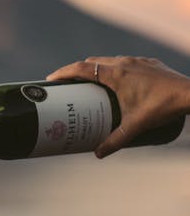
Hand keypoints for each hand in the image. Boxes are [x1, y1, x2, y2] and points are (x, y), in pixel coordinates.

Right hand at [47, 56, 189, 157]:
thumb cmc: (163, 107)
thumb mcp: (136, 127)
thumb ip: (115, 141)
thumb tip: (97, 154)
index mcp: (116, 74)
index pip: (81, 69)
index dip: (63, 73)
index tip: (51, 80)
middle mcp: (124, 62)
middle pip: (92, 63)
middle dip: (76, 72)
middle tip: (67, 86)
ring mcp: (136, 61)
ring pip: (108, 61)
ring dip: (96, 70)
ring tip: (90, 86)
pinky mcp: (147, 63)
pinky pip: (123, 63)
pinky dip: (113, 70)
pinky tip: (117, 84)